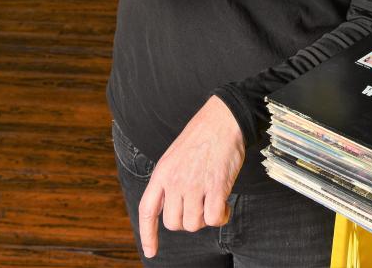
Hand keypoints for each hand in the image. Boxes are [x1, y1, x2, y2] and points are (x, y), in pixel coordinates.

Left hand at [138, 96, 244, 258]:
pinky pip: (213, 218)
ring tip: (213, 199)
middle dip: (187, 220)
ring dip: (205, 218)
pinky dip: (220, 217)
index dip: (147, 234)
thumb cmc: (202, 137)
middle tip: (199, 205)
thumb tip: (174, 207)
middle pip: (174, 223)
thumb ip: (170, 181)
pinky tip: (224, 204)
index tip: (150, 251)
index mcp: (162, 173)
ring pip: (194, 224)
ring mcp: (194, 184)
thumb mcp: (174, 156)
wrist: (222, 120)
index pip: (147, 210)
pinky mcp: (215, 186)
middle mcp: (174, 181)